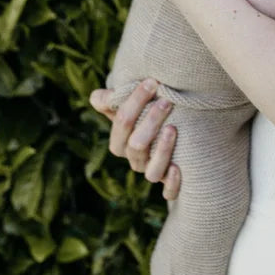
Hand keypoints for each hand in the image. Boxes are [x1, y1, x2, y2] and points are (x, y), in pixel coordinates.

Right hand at [89, 79, 180, 199]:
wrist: (176, 129)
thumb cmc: (148, 114)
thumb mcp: (131, 105)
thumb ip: (113, 100)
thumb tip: (97, 97)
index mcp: (121, 142)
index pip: (122, 123)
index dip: (134, 102)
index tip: (152, 82)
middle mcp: (135, 160)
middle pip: (136, 145)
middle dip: (150, 122)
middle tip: (166, 102)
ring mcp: (153, 173)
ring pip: (151, 171)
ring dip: (161, 150)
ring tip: (173, 129)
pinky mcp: (170, 184)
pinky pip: (168, 192)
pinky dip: (172, 183)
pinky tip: (178, 168)